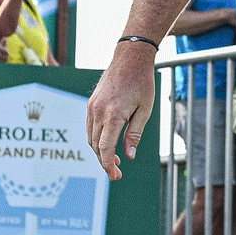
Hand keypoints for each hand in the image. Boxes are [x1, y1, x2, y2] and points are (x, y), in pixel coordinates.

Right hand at [88, 40, 158, 177]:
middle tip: (117, 173)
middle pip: (96, 146)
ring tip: (116, 160)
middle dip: (105, 162)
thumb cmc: (142, 83)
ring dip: (100, 152)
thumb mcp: (144, 110)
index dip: (108, 165)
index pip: (105, 147)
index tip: (115, 175)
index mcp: (113, 114)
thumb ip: (135, 134)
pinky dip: (97, 139)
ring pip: (91, 138)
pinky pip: (90, 127)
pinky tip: (108, 144)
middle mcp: (98, 111)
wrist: (129, 59)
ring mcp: (92, 107)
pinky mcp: (90, 104)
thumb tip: (129, 155)